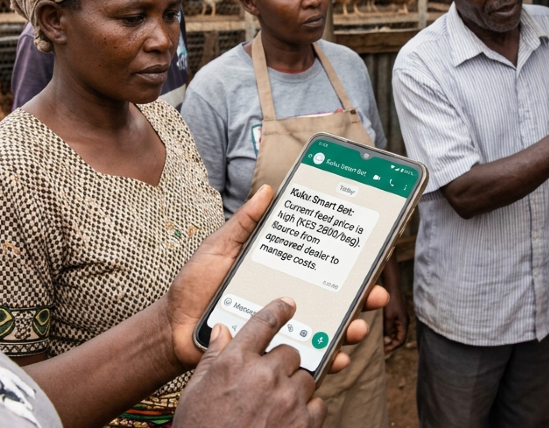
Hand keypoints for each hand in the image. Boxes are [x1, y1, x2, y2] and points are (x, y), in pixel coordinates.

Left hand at [162, 185, 390, 369]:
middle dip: (362, 296)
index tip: (368, 255)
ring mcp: (284, 326)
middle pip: (334, 297)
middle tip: (375, 294)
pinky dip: (328, 358)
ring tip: (358, 326)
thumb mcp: (219, 247)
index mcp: (279, 272)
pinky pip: (307, 356)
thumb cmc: (195, 286)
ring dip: (350, 327)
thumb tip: (267, 190)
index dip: (346, 262)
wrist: (173, 327)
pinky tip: (338, 356)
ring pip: (328, 328)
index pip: (320, 265)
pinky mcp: (275, 351)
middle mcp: (288, 298)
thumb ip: (244, 223)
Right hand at [174, 299, 324, 427]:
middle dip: (282, 363)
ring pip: (306, 376)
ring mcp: (287, 399)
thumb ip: (212, 358)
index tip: (288, 305)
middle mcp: (264, 375)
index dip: (279, 310)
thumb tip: (222, 331)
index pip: (263, 323)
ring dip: (295, 387)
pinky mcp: (304, 423)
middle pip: (289, 352)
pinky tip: (291, 419)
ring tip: (277, 404)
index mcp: (235, 362)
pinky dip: (308, 410)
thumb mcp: (195, 391)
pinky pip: (318, 403)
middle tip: (271, 380)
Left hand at [383, 285, 408, 352]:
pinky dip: (390, 332)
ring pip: (397, 332)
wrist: (392, 288)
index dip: (393, 347)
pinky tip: (383, 333)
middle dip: (392, 344)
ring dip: (391, 338)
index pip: (401, 340)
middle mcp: (404, 322)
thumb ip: (388, 330)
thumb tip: (387, 343)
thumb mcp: (388, 317)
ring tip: (383, 343)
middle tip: (383, 349)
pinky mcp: (398, 315)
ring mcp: (402, 318)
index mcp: (404, 324)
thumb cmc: (390, 302)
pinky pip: (395, 327)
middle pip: (400, 338)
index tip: (385, 351)